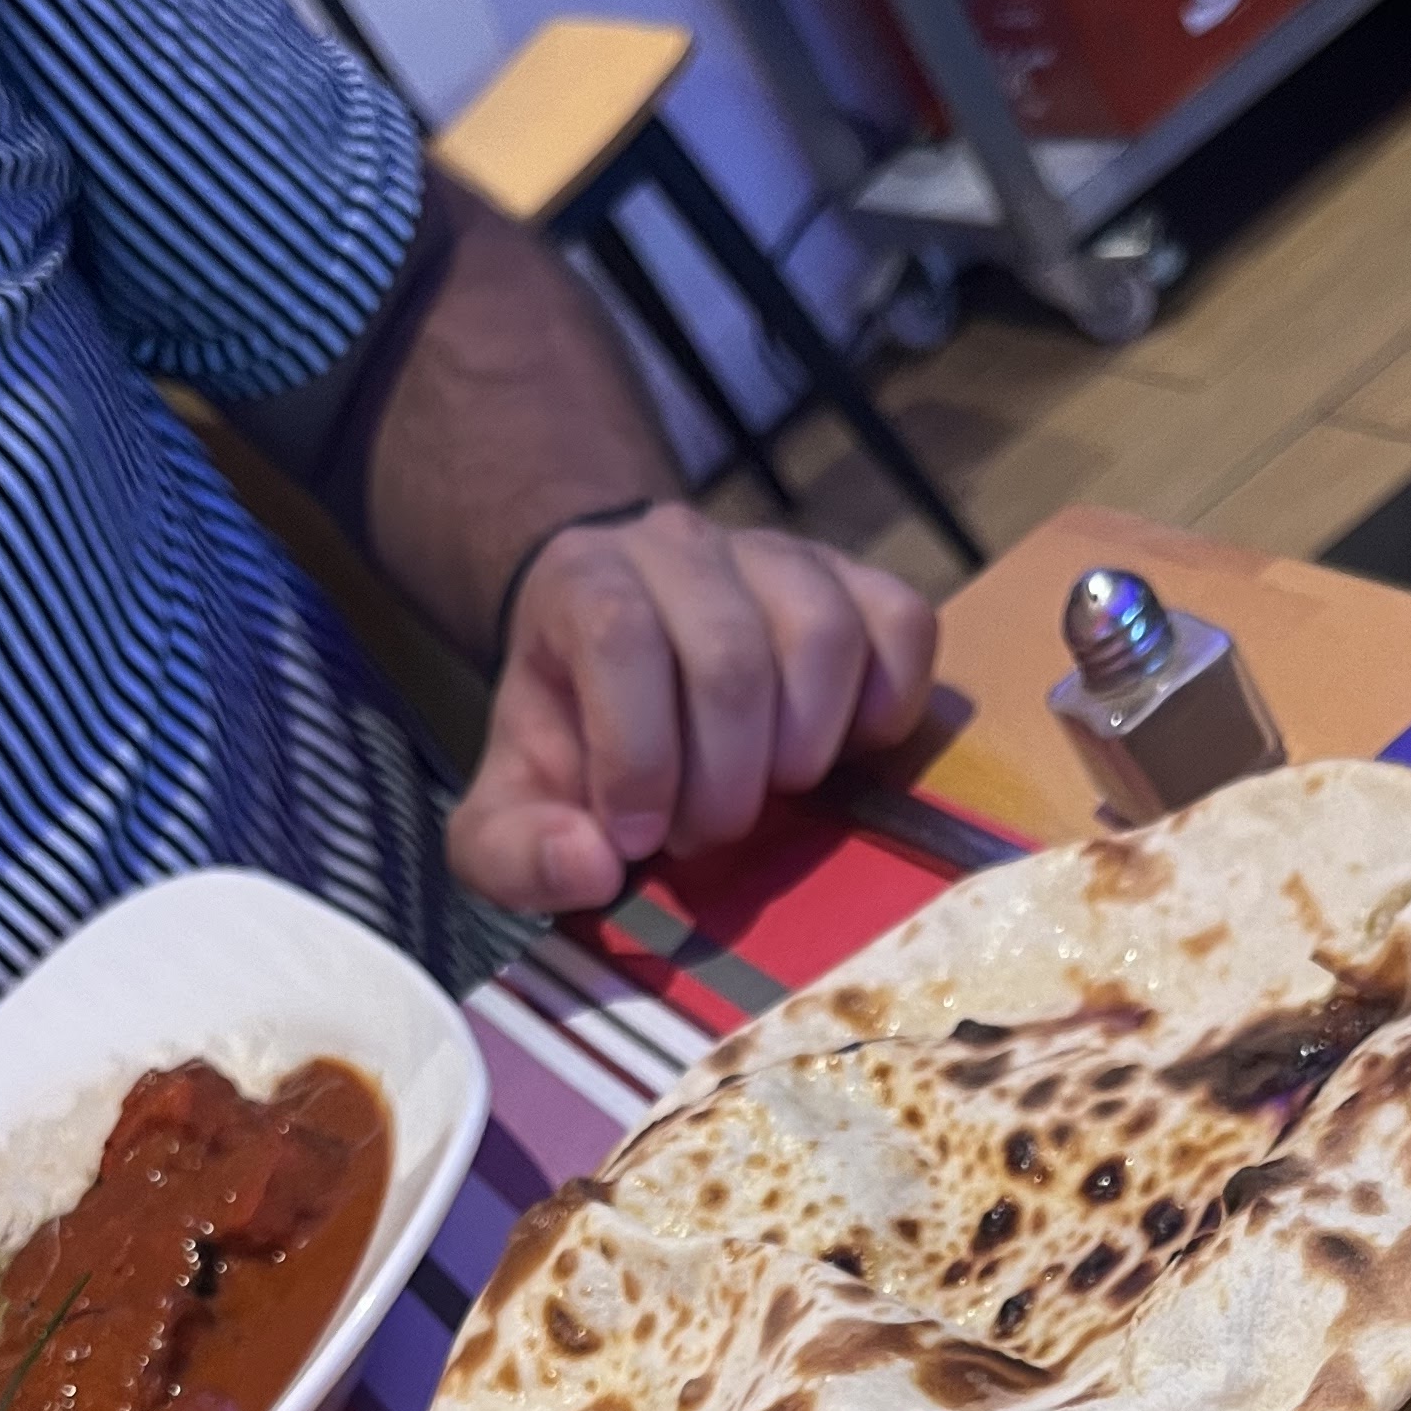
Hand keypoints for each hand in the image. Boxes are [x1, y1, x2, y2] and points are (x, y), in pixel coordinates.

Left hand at [450, 505, 937, 913]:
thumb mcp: (507, 812)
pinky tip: (845, 750)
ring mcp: (779, 555)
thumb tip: (590, 866)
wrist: (622, 646)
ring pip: (822, 635)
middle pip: (730, 656)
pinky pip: (903, 624)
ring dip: (805, 748)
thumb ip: (516, 853)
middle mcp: (680, 544)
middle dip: (725, 781)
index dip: (638, 755)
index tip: (639, 835)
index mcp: (582, 582)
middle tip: (707, 832)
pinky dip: (888, 705)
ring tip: (773, 791)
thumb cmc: (575, 736)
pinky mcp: (855, 580)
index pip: (620, 637)